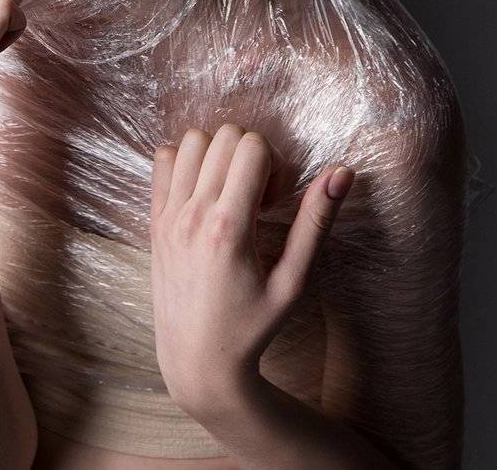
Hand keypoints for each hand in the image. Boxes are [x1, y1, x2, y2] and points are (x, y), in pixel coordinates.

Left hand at [149, 123, 353, 416]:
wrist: (197, 361)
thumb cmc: (252, 325)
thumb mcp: (293, 281)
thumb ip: (316, 222)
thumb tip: (342, 171)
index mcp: (228, 227)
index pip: (252, 146)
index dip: (274, 162)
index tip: (275, 199)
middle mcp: (192, 214)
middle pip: (224, 135)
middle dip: (250, 152)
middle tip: (257, 195)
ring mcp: (168, 215)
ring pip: (192, 140)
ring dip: (218, 153)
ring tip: (230, 190)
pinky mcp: (153, 219)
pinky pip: (162, 159)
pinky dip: (185, 161)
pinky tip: (204, 191)